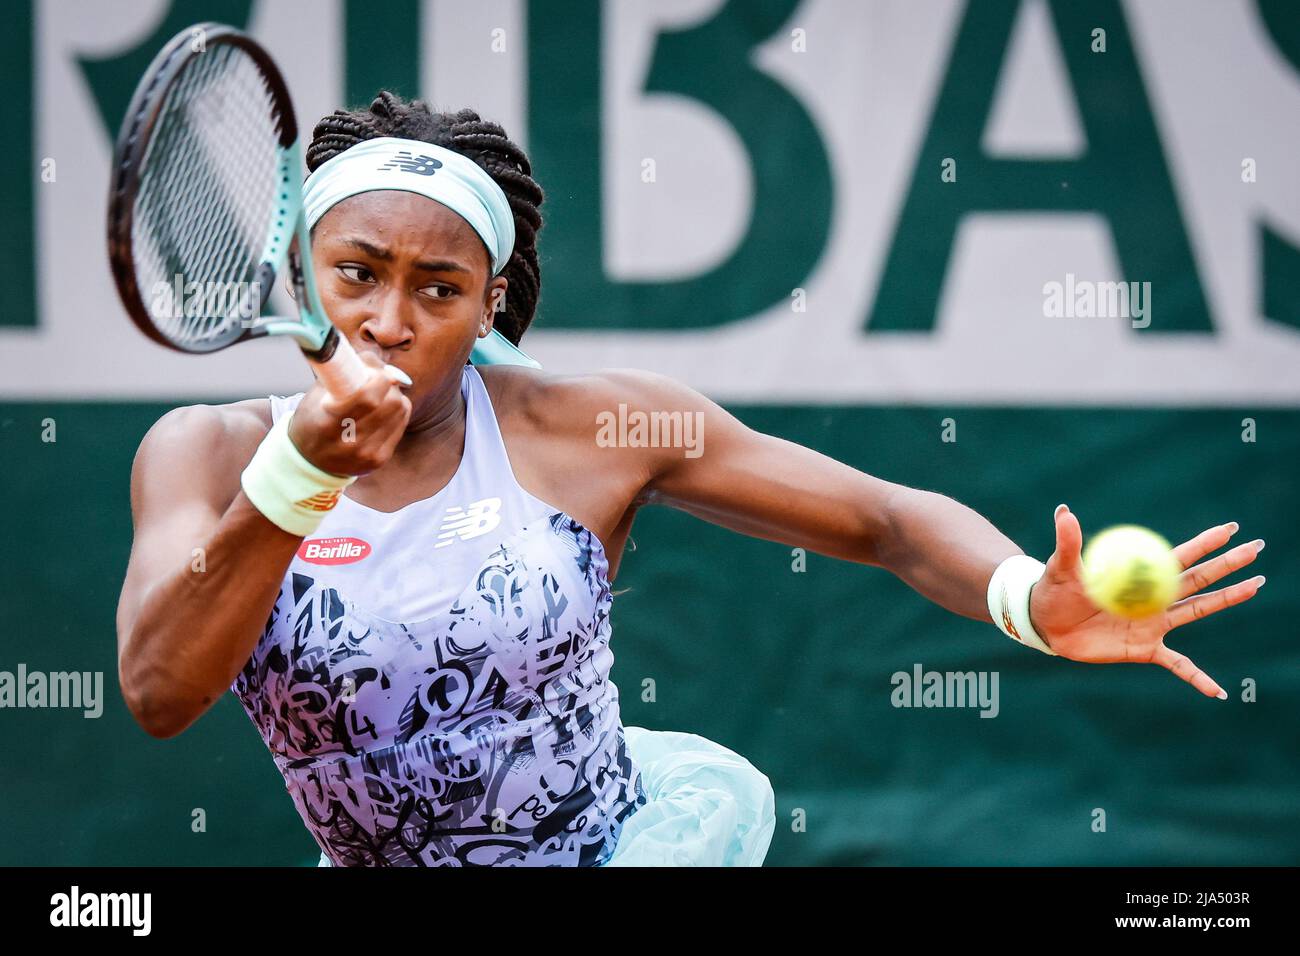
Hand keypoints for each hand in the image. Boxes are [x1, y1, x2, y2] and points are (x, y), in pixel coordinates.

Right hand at [288, 352, 411, 475]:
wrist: (310, 459)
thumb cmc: (314, 418)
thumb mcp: (318, 393)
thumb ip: (343, 371)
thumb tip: (375, 360)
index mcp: (328, 424)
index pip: (368, 398)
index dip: (379, 378)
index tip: (375, 372)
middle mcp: (349, 443)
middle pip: (391, 404)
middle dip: (390, 386)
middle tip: (379, 381)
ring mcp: (366, 454)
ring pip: (400, 412)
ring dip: (396, 396)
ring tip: (381, 395)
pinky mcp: (379, 460)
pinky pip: (402, 425)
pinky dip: (398, 412)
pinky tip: (385, 410)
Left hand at [1027, 504, 1264, 697]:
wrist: (1047, 624)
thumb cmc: (1055, 590)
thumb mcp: (1063, 567)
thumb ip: (1068, 542)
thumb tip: (1063, 509)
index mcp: (1139, 575)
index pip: (1178, 556)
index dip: (1204, 543)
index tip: (1231, 528)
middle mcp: (1154, 598)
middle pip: (1198, 578)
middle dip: (1228, 564)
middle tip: (1257, 548)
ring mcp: (1153, 624)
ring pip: (1198, 609)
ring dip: (1227, 599)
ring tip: (1255, 586)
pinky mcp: (1145, 649)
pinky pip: (1178, 666)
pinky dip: (1197, 678)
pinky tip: (1218, 693)